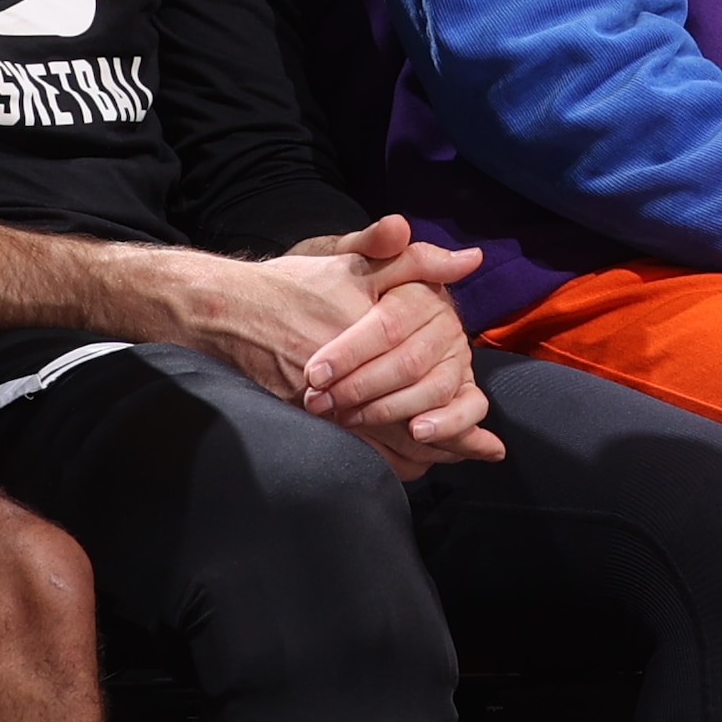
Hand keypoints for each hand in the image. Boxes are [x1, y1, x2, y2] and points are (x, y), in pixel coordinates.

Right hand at [203, 217, 501, 469]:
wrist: (230, 310)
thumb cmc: (295, 283)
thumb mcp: (353, 260)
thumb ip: (413, 260)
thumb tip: (469, 258)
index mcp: (372, 336)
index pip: (428, 387)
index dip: (460, 418)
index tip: (491, 443)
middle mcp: (350, 377)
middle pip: (410, 425)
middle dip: (448, 443)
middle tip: (481, 454)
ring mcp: (326, 404)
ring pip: (383, 446)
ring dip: (420, 457)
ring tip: (451, 461)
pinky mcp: (308, 418)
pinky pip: (356, 453)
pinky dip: (385, 463)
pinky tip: (405, 463)